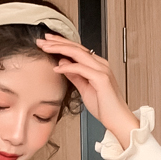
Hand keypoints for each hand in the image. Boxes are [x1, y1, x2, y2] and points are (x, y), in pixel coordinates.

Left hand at [36, 33, 139, 147]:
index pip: (76, 50)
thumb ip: (75, 76)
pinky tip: (57, 68)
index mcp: (97, 65)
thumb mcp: (84, 89)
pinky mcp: (101, 79)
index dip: (61, 44)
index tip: (47, 42)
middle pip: (76, 48)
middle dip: (57, 42)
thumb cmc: (105, 108)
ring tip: (46, 48)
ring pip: (78, 54)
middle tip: (42, 40)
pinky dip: (68, 67)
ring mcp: (102, 70)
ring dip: (60, 49)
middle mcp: (100, 64)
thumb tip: (63, 65)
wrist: (118, 120)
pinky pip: (81, 69)